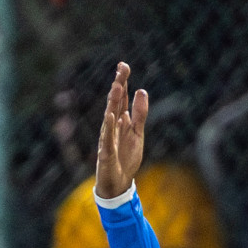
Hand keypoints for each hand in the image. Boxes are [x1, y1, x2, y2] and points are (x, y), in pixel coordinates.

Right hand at [94, 62, 147, 199]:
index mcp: (120, 121)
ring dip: (114, 102)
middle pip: (115, 103)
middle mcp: (111, 127)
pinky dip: (109, 127)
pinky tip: (111, 115)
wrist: (118, 183)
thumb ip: (139, 114)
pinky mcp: (106, 152)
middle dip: (118, 85)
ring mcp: (107, 138)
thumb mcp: (137, 133)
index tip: (124, 65)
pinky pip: (107, 138)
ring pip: (110, 117)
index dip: (122, 82)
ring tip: (117, 86)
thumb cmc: (125, 158)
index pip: (121, 98)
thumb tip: (142, 90)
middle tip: (121, 68)